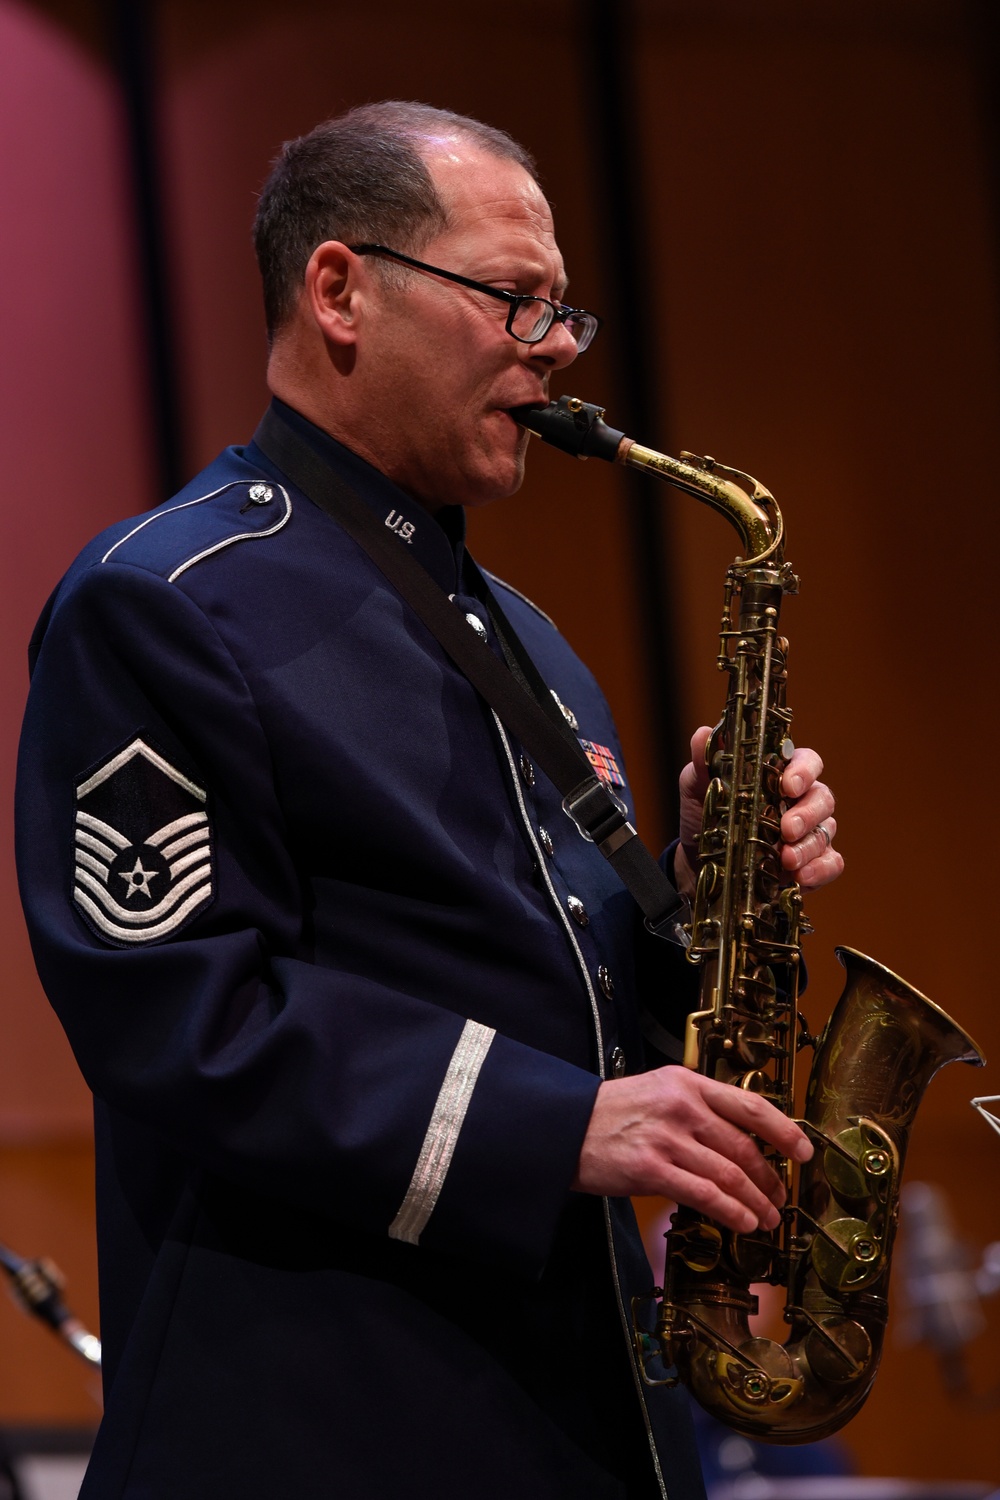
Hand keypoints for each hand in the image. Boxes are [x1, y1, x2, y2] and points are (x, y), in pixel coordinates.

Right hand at [573, 1066, 812, 1231]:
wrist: (564, 1127)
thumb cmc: (612, 1113)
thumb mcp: (658, 1091)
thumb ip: (696, 1106)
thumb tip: (740, 1138)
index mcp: (687, 1083)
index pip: (750, 1105)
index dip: (784, 1130)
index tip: (804, 1151)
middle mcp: (681, 1106)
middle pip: (744, 1146)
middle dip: (770, 1177)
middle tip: (780, 1197)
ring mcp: (667, 1138)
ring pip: (729, 1173)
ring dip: (755, 1201)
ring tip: (767, 1218)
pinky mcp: (651, 1169)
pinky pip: (704, 1194)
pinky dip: (730, 1212)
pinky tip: (743, 1223)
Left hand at [675, 725, 843, 896]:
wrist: (701, 866)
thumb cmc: (706, 819)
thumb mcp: (698, 790)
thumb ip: (704, 763)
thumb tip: (703, 734)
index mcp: (780, 776)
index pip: (807, 762)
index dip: (804, 771)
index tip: (788, 785)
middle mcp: (801, 801)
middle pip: (822, 797)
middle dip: (807, 814)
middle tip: (786, 829)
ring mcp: (810, 833)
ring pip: (826, 832)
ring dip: (808, 846)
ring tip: (786, 860)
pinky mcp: (813, 864)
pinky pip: (832, 864)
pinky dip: (820, 870)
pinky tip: (800, 877)